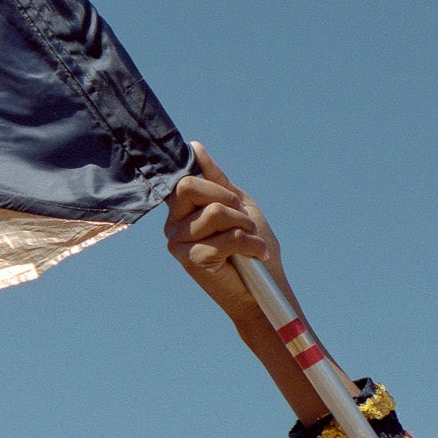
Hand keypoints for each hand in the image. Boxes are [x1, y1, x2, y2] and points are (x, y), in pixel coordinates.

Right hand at [163, 146, 285, 326]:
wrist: (265, 290)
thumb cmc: (253, 246)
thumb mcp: (238, 205)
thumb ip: (216, 179)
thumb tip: (194, 147)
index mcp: (181, 211)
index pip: (185, 179)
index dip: (210, 183)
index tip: (232, 201)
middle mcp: (173, 226)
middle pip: (189, 187)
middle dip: (227, 199)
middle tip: (243, 220)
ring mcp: (178, 244)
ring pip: (215, 212)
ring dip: (245, 225)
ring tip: (252, 241)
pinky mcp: (191, 260)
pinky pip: (225, 236)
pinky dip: (249, 243)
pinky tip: (255, 255)